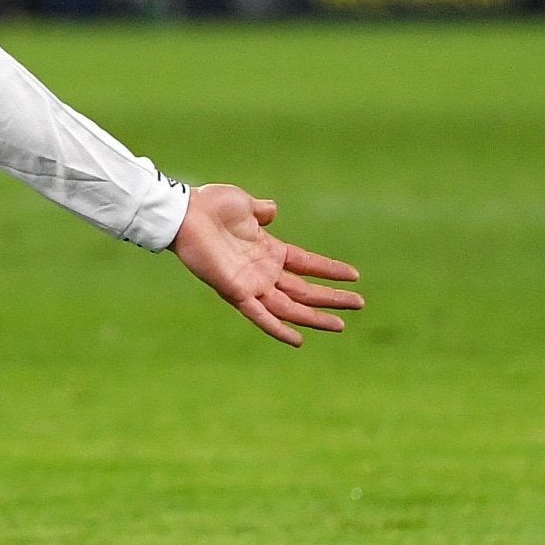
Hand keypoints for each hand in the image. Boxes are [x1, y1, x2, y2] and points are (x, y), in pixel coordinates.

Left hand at [171, 184, 362, 347]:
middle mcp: (262, 270)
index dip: (329, 269)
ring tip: (341, 325)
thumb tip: (273, 209)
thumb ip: (261, 210)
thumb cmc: (210, 206)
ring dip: (315, 317)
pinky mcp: (236, 291)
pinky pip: (260, 315)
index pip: (306, 263)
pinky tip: (299, 340)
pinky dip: (278, 328)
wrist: (185, 213)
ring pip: (289, 307)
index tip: (355, 275)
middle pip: (304, 290)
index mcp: (267, 249)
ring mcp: (250, 283)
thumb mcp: (244, 204)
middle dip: (331, 298)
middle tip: (359, 304)